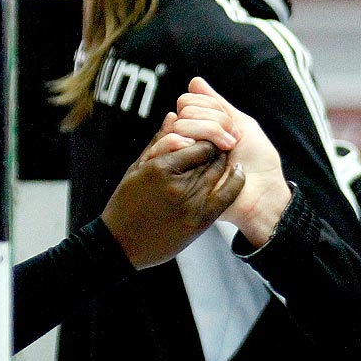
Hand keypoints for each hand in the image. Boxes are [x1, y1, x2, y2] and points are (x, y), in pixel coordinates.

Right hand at [101, 115, 244, 267]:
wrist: (122, 245)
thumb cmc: (125, 203)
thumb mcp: (136, 169)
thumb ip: (158, 141)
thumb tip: (174, 115)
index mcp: (160, 168)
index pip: (198, 143)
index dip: (205, 137)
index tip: (207, 135)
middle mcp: (178, 185)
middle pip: (211, 156)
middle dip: (216, 147)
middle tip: (222, 141)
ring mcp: (191, 204)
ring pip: (218, 172)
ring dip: (223, 162)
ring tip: (224, 156)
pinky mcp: (201, 220)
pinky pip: (227, 195)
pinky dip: (236, 180)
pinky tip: (238, 170)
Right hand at [166, 77, 291, 245]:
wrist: (263, 193)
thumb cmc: (258, 161)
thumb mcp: (242, 125)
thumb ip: (218, 104)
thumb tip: (194, 81)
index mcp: (201, 128)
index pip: (188, 102)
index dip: (212, 110)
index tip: (233, 128)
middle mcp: (188, 141)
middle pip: (182, 114)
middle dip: (211, 123)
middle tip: (230, 142)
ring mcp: (182, 157)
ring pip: (177, 129)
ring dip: (208, 135)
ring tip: (225, 152)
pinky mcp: (179, 175)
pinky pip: (170, 150)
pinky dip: (194, 146)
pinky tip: (212, 158)